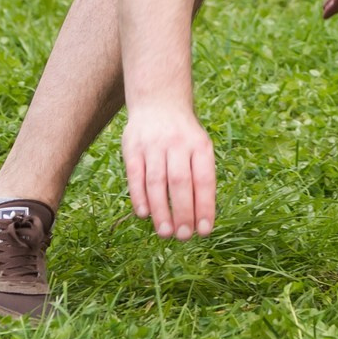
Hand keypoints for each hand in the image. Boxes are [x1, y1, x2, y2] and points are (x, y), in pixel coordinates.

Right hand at [121, 104, 215, 238]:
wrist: (159, 102)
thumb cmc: (184, 137)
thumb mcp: (200, 148)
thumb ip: (200, 178)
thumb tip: (200, 219)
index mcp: (199, 145)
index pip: (204, 180)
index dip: (204, 206)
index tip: (204, 231)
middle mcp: (177, 143)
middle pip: (180, 183)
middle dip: (182, 212)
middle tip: (184, 237)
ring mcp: (153, 144)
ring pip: (156, 182)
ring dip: (160, 211)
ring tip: (165, 233)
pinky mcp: (132, 147)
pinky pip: (135, 175)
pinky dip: (139, 196)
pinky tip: (144, 214)